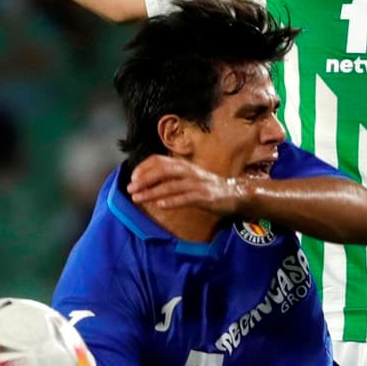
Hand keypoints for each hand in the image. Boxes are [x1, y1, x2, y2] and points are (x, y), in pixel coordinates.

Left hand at [127, 155, 245, 217]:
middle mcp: (189, 171)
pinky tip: (160, 205)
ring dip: (152, 192)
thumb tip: (148, 179)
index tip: (132, 178)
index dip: (144, 167)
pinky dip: (172, 201)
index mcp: (184, 165)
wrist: (235, 194)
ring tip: (138, 198)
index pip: (160, 160)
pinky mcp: (206, 196)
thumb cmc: (208, 187)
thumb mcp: (189, 177)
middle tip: (130, 188)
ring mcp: (198, 184)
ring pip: (171, 185)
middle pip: (163, 170)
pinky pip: (186, 198)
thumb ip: (172, 176)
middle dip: (145, 179)